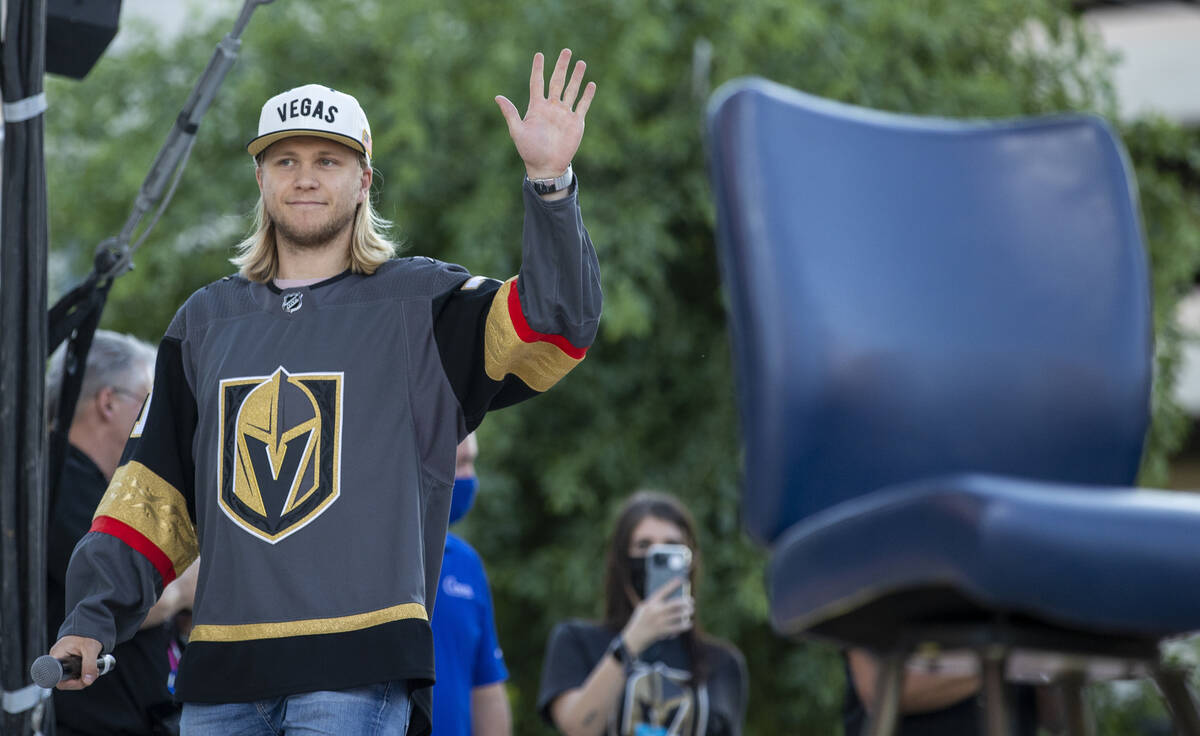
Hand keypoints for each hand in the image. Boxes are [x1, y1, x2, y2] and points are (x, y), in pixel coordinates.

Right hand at [47, 635, 102, 689]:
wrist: (90, 626)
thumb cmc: (86, 634)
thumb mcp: (90, 649)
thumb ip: (90, 665)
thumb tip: (88, 681)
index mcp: (56, 656)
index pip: (55, 677)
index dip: (67, 683)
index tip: (79, 680)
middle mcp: (57, 660)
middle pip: (63, 680)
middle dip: (78, 681)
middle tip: (90, 676)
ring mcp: (63, 662)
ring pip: (70, 678)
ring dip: (82, 678)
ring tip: (93, 670)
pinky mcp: (69, 663)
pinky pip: (73, 674)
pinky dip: (83, 674)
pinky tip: (91, 669)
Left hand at [495, 48, 596, 179]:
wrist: (546, 166)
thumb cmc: (529, 150)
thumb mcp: (517, 131)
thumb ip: (510, 113)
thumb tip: (497, 97)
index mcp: (536, 107)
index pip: (537, 83)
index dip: (538, 69)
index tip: (539, 55)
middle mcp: (551, 107)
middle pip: (557, 81)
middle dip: (562, 66)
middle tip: (566, 51)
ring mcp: (564, 114)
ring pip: (571, 90)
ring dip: (576, 77)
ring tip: (581, 63)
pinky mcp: (575, 123)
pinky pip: (582, 105)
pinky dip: (587, 95)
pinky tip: (590, 84)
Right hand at [620, 578, 693, 655]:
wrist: (634, 638)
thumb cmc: (640, 621)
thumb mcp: (644, 608)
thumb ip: (655, 603)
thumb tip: (672, 600)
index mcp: (650, 603)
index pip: (664, 591)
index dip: (673, 584)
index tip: (682, 579)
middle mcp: (655, 611)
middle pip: (675, 603)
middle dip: (685, 602)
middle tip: (691, 601)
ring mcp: (659, 621)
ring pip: (678, 615)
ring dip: (686, 613)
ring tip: (690, 612)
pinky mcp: (662, 631)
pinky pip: (677, 627)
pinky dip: (684, 626)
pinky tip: (688, 624)